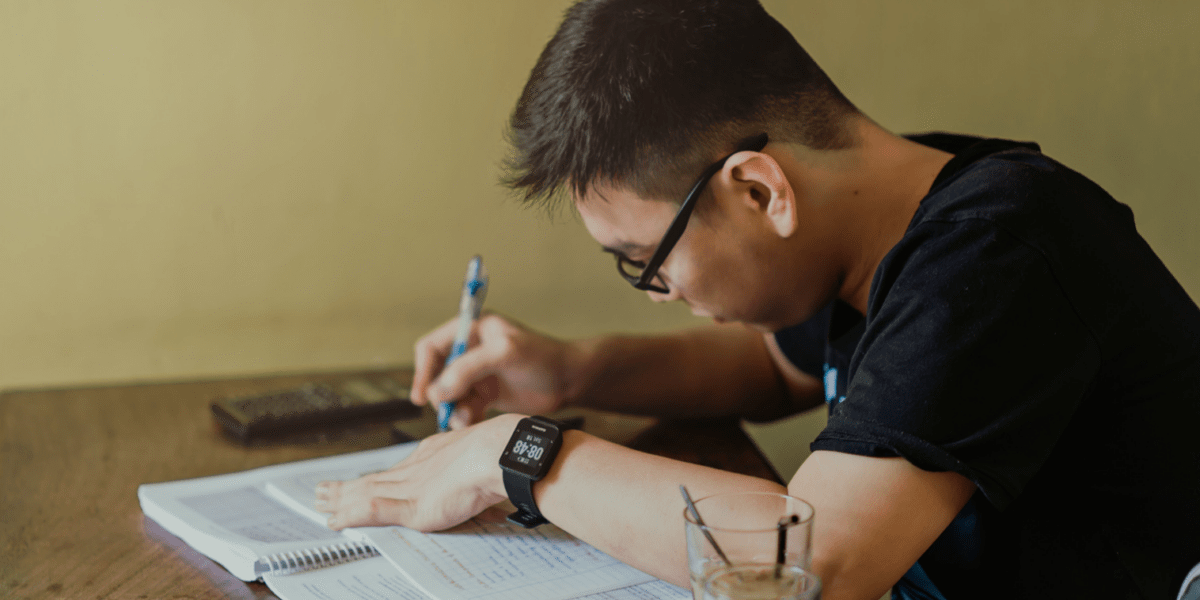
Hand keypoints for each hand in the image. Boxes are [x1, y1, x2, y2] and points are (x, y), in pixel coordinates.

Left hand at [314, 413, 521, 531]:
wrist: (501, 455)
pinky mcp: (412, 506)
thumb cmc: (502, 458)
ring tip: (321, 502)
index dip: (375, 477)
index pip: (395, 470)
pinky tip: (336, 521)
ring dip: (341, 499)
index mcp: (432, 456)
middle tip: (323, 491)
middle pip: (374, 479)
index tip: (359, 481)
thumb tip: (480, 484)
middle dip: (348, 487)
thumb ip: (472, 473)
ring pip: (365, 492)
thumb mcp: (482, 463)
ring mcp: (411, 487)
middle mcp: (416, 469)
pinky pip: (372, 510)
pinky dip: (352, 515)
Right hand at [412, 313, 578, 427]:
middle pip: (437, 375)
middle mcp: (471, 351)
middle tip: (448, 412)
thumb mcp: (504, 354)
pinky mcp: (487, 395)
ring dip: (453, 410)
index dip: (422, 370)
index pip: (431, 347)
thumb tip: (437, 391)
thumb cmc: (542, 357)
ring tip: (465, 420)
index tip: (422, 395)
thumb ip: (468, 369)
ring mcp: (478, 374)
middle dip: (440, 395)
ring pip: (449, 396)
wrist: (569, 380)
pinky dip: (464, 418)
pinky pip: (464, 408)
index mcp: (472, 330)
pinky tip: (472, 424)